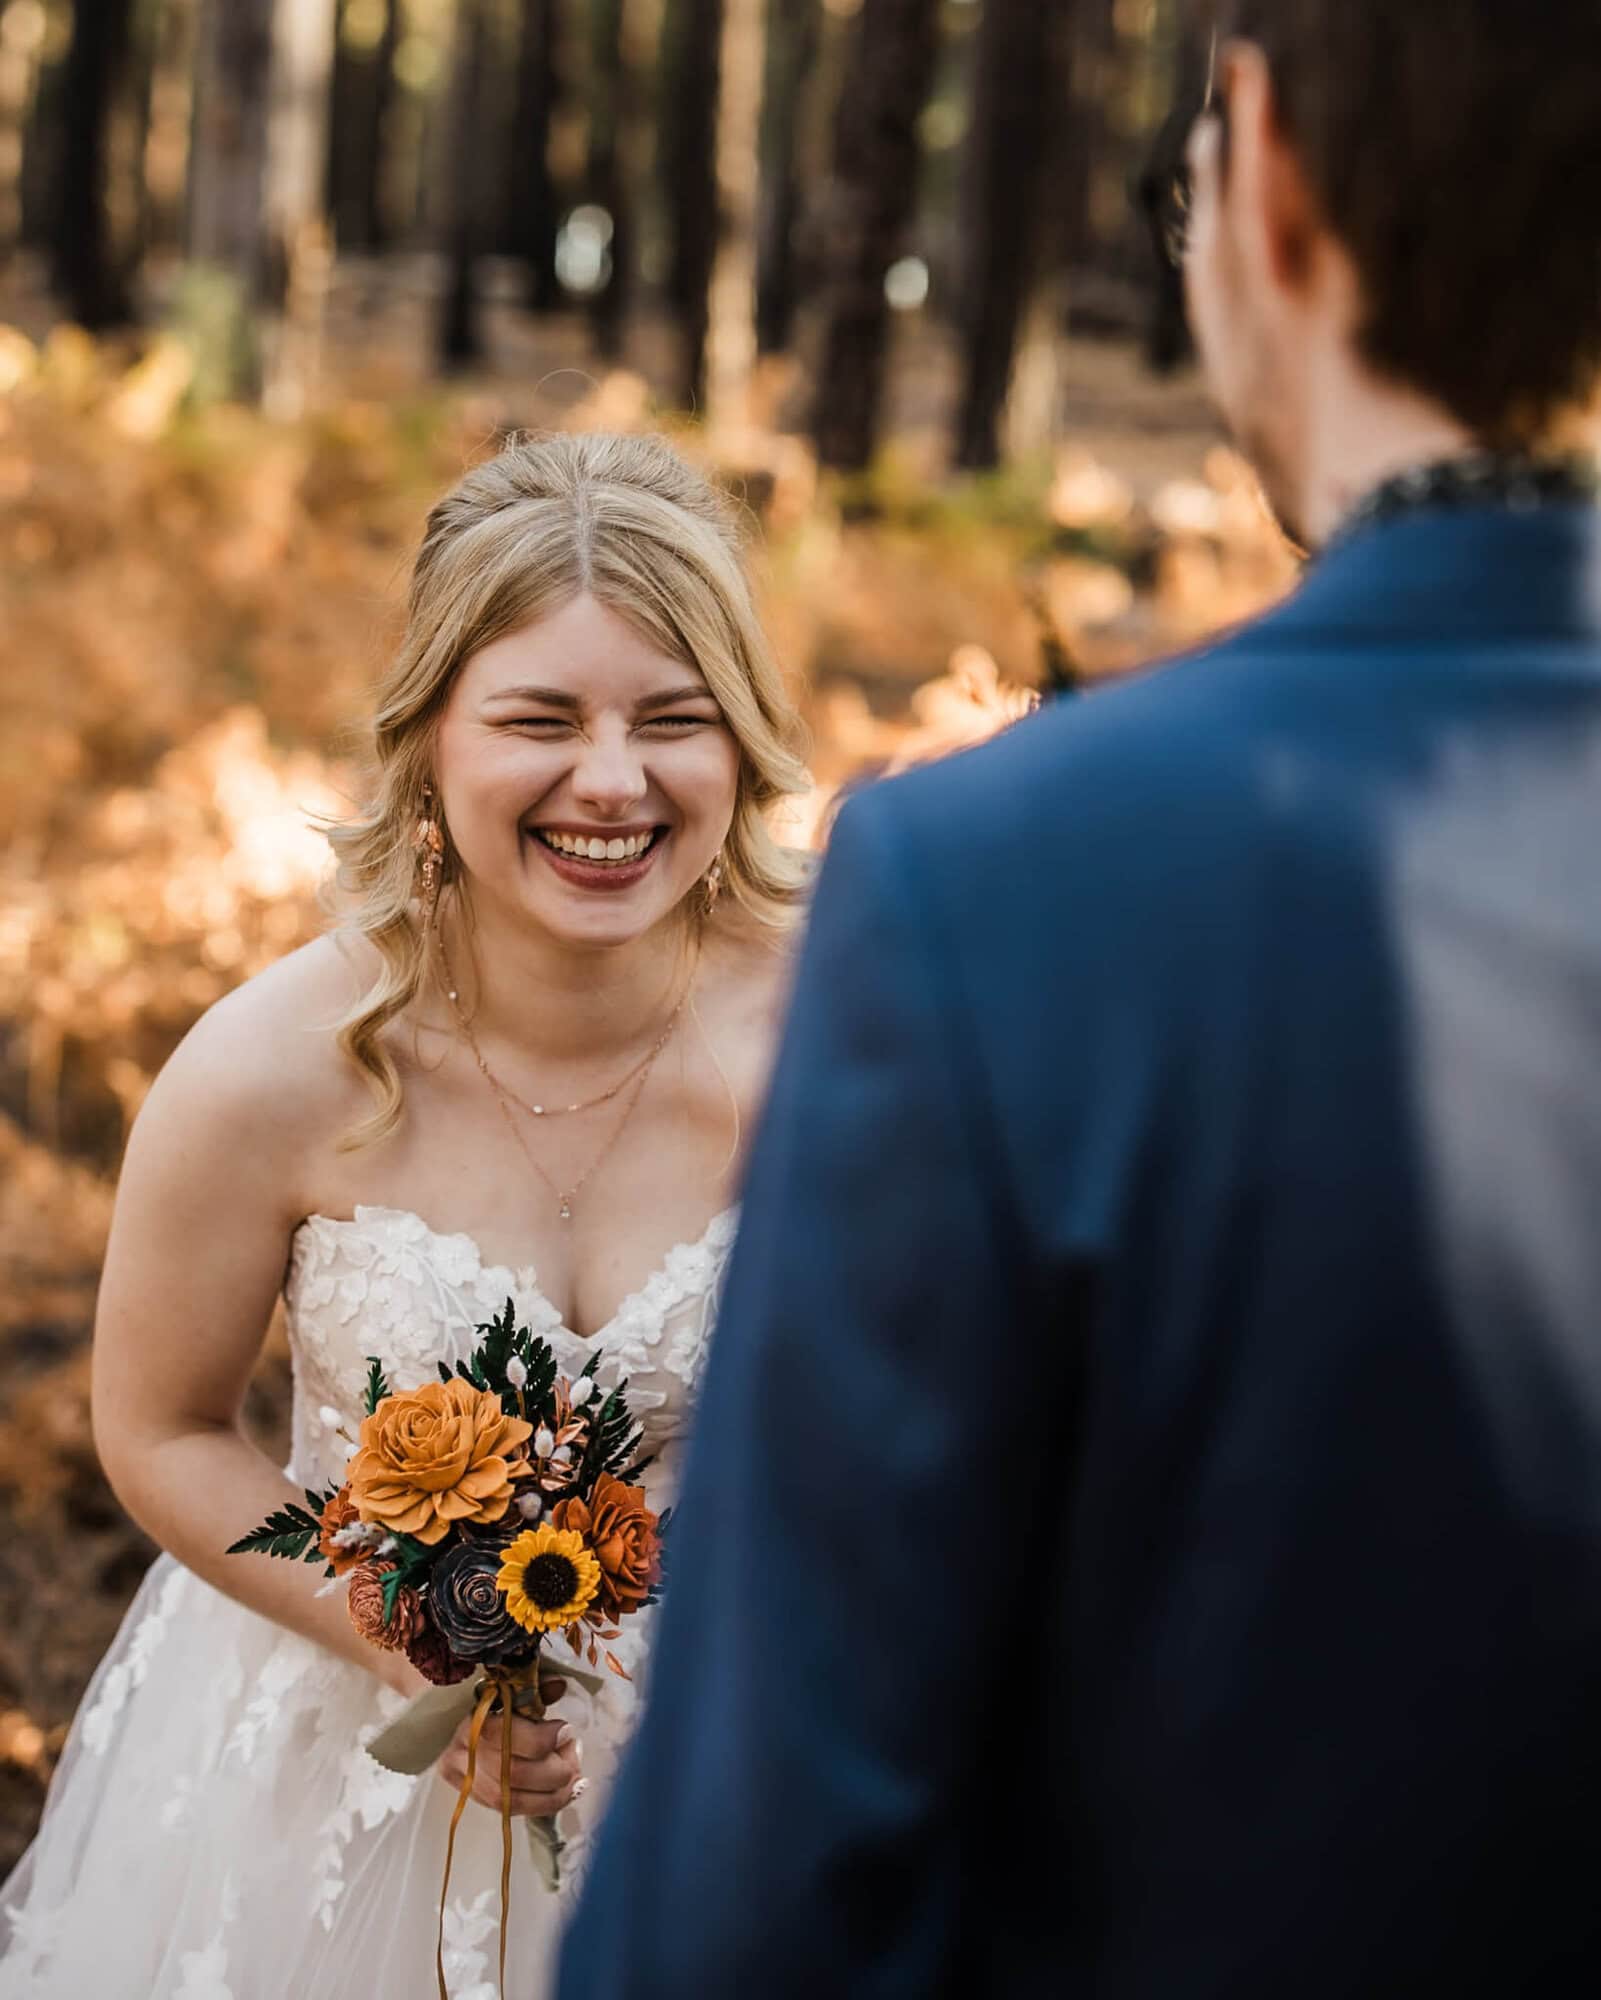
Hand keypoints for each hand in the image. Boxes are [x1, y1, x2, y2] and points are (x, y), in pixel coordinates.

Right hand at [437, 1679, 582, 1819]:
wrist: (472, 1733)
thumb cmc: (501, 1709)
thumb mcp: (519, 1694)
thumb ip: (538, 1691)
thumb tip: (558, 1685)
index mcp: (475, 1719)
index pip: (505, 1735)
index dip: (542, 1738)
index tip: (566, 1731)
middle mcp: (464, 1753)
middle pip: (514, 1772)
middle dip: (555, 1769)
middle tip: (574, 1755)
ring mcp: (467, 1781)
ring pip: (515, 1799)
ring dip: (554, 1792)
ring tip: (575, 1779)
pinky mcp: (478, 1800)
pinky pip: (514, 1811)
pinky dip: (545, 1804)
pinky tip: (565, 1793)